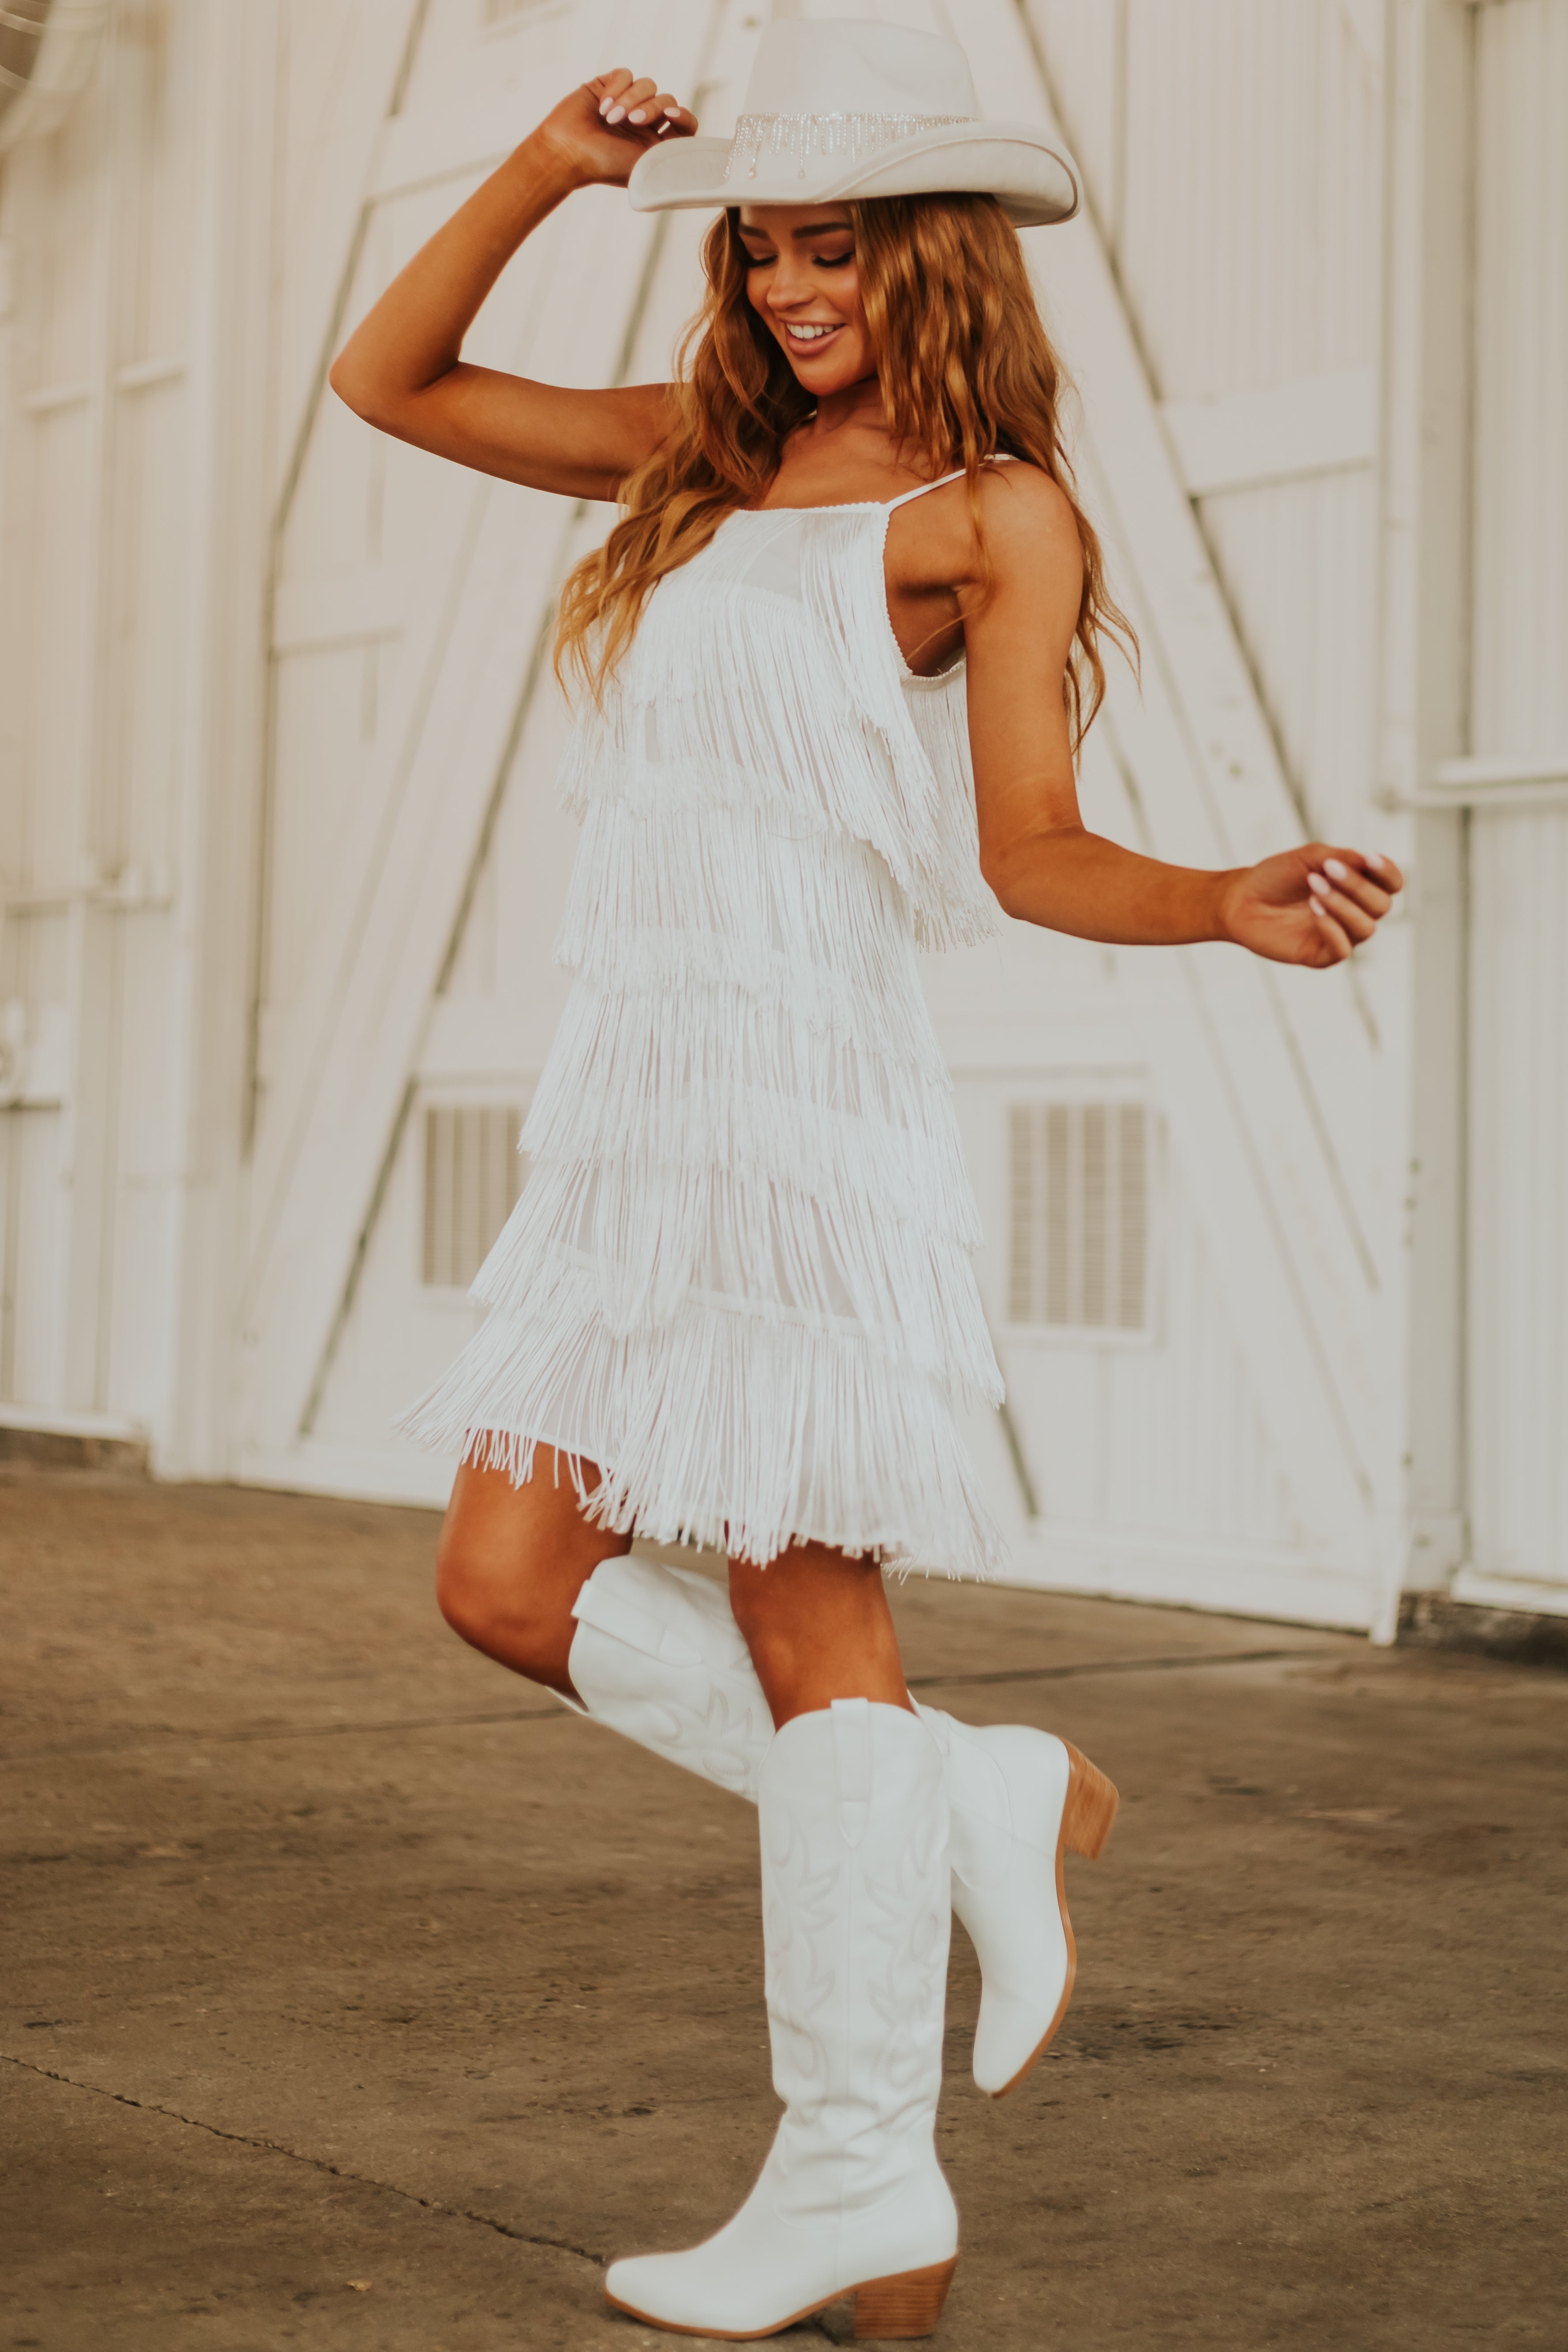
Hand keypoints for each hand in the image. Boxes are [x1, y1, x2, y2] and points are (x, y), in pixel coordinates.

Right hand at [531, 69, 697, 190]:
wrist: (567, 153)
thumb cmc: (604, 166)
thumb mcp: (647, 166)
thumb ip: (672, 156)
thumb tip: (697, 153)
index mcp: (656, 146)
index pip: (685, 125)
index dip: (684, 118)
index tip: (672, 119)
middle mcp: (644, 124)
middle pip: (667, 101)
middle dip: (651, 108)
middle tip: (632, 121)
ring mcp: (626, 104)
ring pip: (647, 85)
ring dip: (630, 99)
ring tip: (611, 118)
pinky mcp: (608, 87)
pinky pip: (625, 75)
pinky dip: (617, 88)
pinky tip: (603, 106)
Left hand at [1219, 843, 1403, 967]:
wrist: (1240, 899)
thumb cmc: (1275, 876)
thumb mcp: (1310, 857)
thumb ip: (1342, 857)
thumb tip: (1368, 861)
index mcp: (1357, 887)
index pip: (1391, 884)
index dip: (1388, 873)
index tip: (1370, 859)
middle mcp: (1354, 912)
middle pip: (1382, 905)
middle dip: (1357, 886)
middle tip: (1326, 871)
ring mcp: (1339, 935)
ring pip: (1366, 928)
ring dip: (1342, 905)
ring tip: (1314, 889)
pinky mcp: (1320, 955)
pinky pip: (1343, 950)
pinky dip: (1333, 929)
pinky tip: (1314, 912)